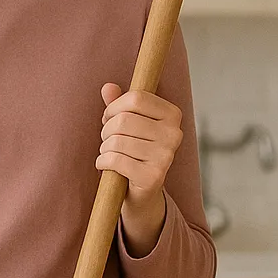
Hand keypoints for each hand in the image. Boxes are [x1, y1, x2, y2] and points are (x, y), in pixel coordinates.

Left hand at [98, 83, 181, 200]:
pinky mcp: (154, 176)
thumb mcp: (126, 124)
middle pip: (123, 120)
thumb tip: (108, 87)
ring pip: (116, 140)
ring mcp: (166, 156)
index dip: (114, 107)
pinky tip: (107, 166)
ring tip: (111, 154)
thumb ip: (118, 104)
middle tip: (109, 140)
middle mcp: (174, 134)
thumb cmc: (132, 150)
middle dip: (106, 130)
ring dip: (105, 148)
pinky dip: (102, 162)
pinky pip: (115, 160)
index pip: (135, 98)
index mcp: (172, 115)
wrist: (141, 190)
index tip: (110, 118)